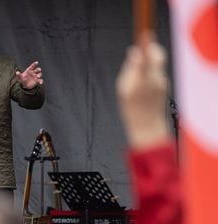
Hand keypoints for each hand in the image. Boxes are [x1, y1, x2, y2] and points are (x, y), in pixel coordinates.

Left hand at [16, 61, 42, 88]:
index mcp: (29, 70)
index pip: (32, 66)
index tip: (37, 62)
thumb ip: (19, 75)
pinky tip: (40, 83)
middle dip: (38, 69)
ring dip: (39, 75)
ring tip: (38, 76)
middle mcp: (33, 72)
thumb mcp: (20, 77)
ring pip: (39, 74)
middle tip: (39, 70)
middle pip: (37, 69)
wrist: (24, 85)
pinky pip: (40, 80)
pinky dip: (41, 81)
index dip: (35, 64)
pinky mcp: (37, 81)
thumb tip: (17, 72)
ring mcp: (36, 76)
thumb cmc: (22, 79)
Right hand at [116, 33, 169, 148]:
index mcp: (144, 79)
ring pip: (156, 64)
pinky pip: (157, 72)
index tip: (145, 34)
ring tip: (136, 79)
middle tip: (139, 53)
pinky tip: (142, 86)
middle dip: (150, 50)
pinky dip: (150, 72)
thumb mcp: (123, 88)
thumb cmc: (131, 108)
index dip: (146, 44)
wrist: (147, 126)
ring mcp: (162, 81)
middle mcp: (156, 78)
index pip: (147, 56)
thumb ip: (130, 69)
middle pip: (156, 55)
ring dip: (148, 63)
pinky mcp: (164, 85)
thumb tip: (134, 52)